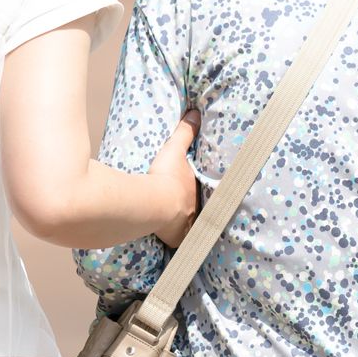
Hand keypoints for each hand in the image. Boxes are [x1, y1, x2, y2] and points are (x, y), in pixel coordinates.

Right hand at [151, 110, 200, 245]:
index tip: (193, 192)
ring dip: (186, 227)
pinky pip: (178, 241)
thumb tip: (196, 113)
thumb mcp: (175, 149)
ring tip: (180, 227)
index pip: (201, 191)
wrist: (156, 202)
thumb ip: (185, 132)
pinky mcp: (175, 238)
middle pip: (196, 210)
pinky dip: (177, 242)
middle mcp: (195, 209)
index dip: (198, 192)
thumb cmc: (167, 176)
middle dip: (193, 210)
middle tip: (187, 210)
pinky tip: (174, 244)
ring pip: (189, 227)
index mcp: (195, 190)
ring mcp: (186, 225)